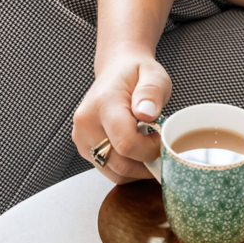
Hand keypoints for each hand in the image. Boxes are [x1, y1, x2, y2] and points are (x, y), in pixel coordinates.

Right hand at [72, 47, 170, 183]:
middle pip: (121, 164)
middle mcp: (86, 123)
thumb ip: (152, 92)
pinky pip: (109, 170)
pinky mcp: (83, 148)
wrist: (115, 70)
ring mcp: (81, 138)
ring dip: (137, 168)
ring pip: (115, 172)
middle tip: (159, 146)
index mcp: (103, 104)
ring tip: (147, 147)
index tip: (162, 139)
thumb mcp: (153, 75)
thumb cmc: (136, 74)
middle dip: (146, 163)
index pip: (126, 144)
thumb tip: (147, 114)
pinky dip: (127, 168)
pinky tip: (136, 151)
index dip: (150, 150)